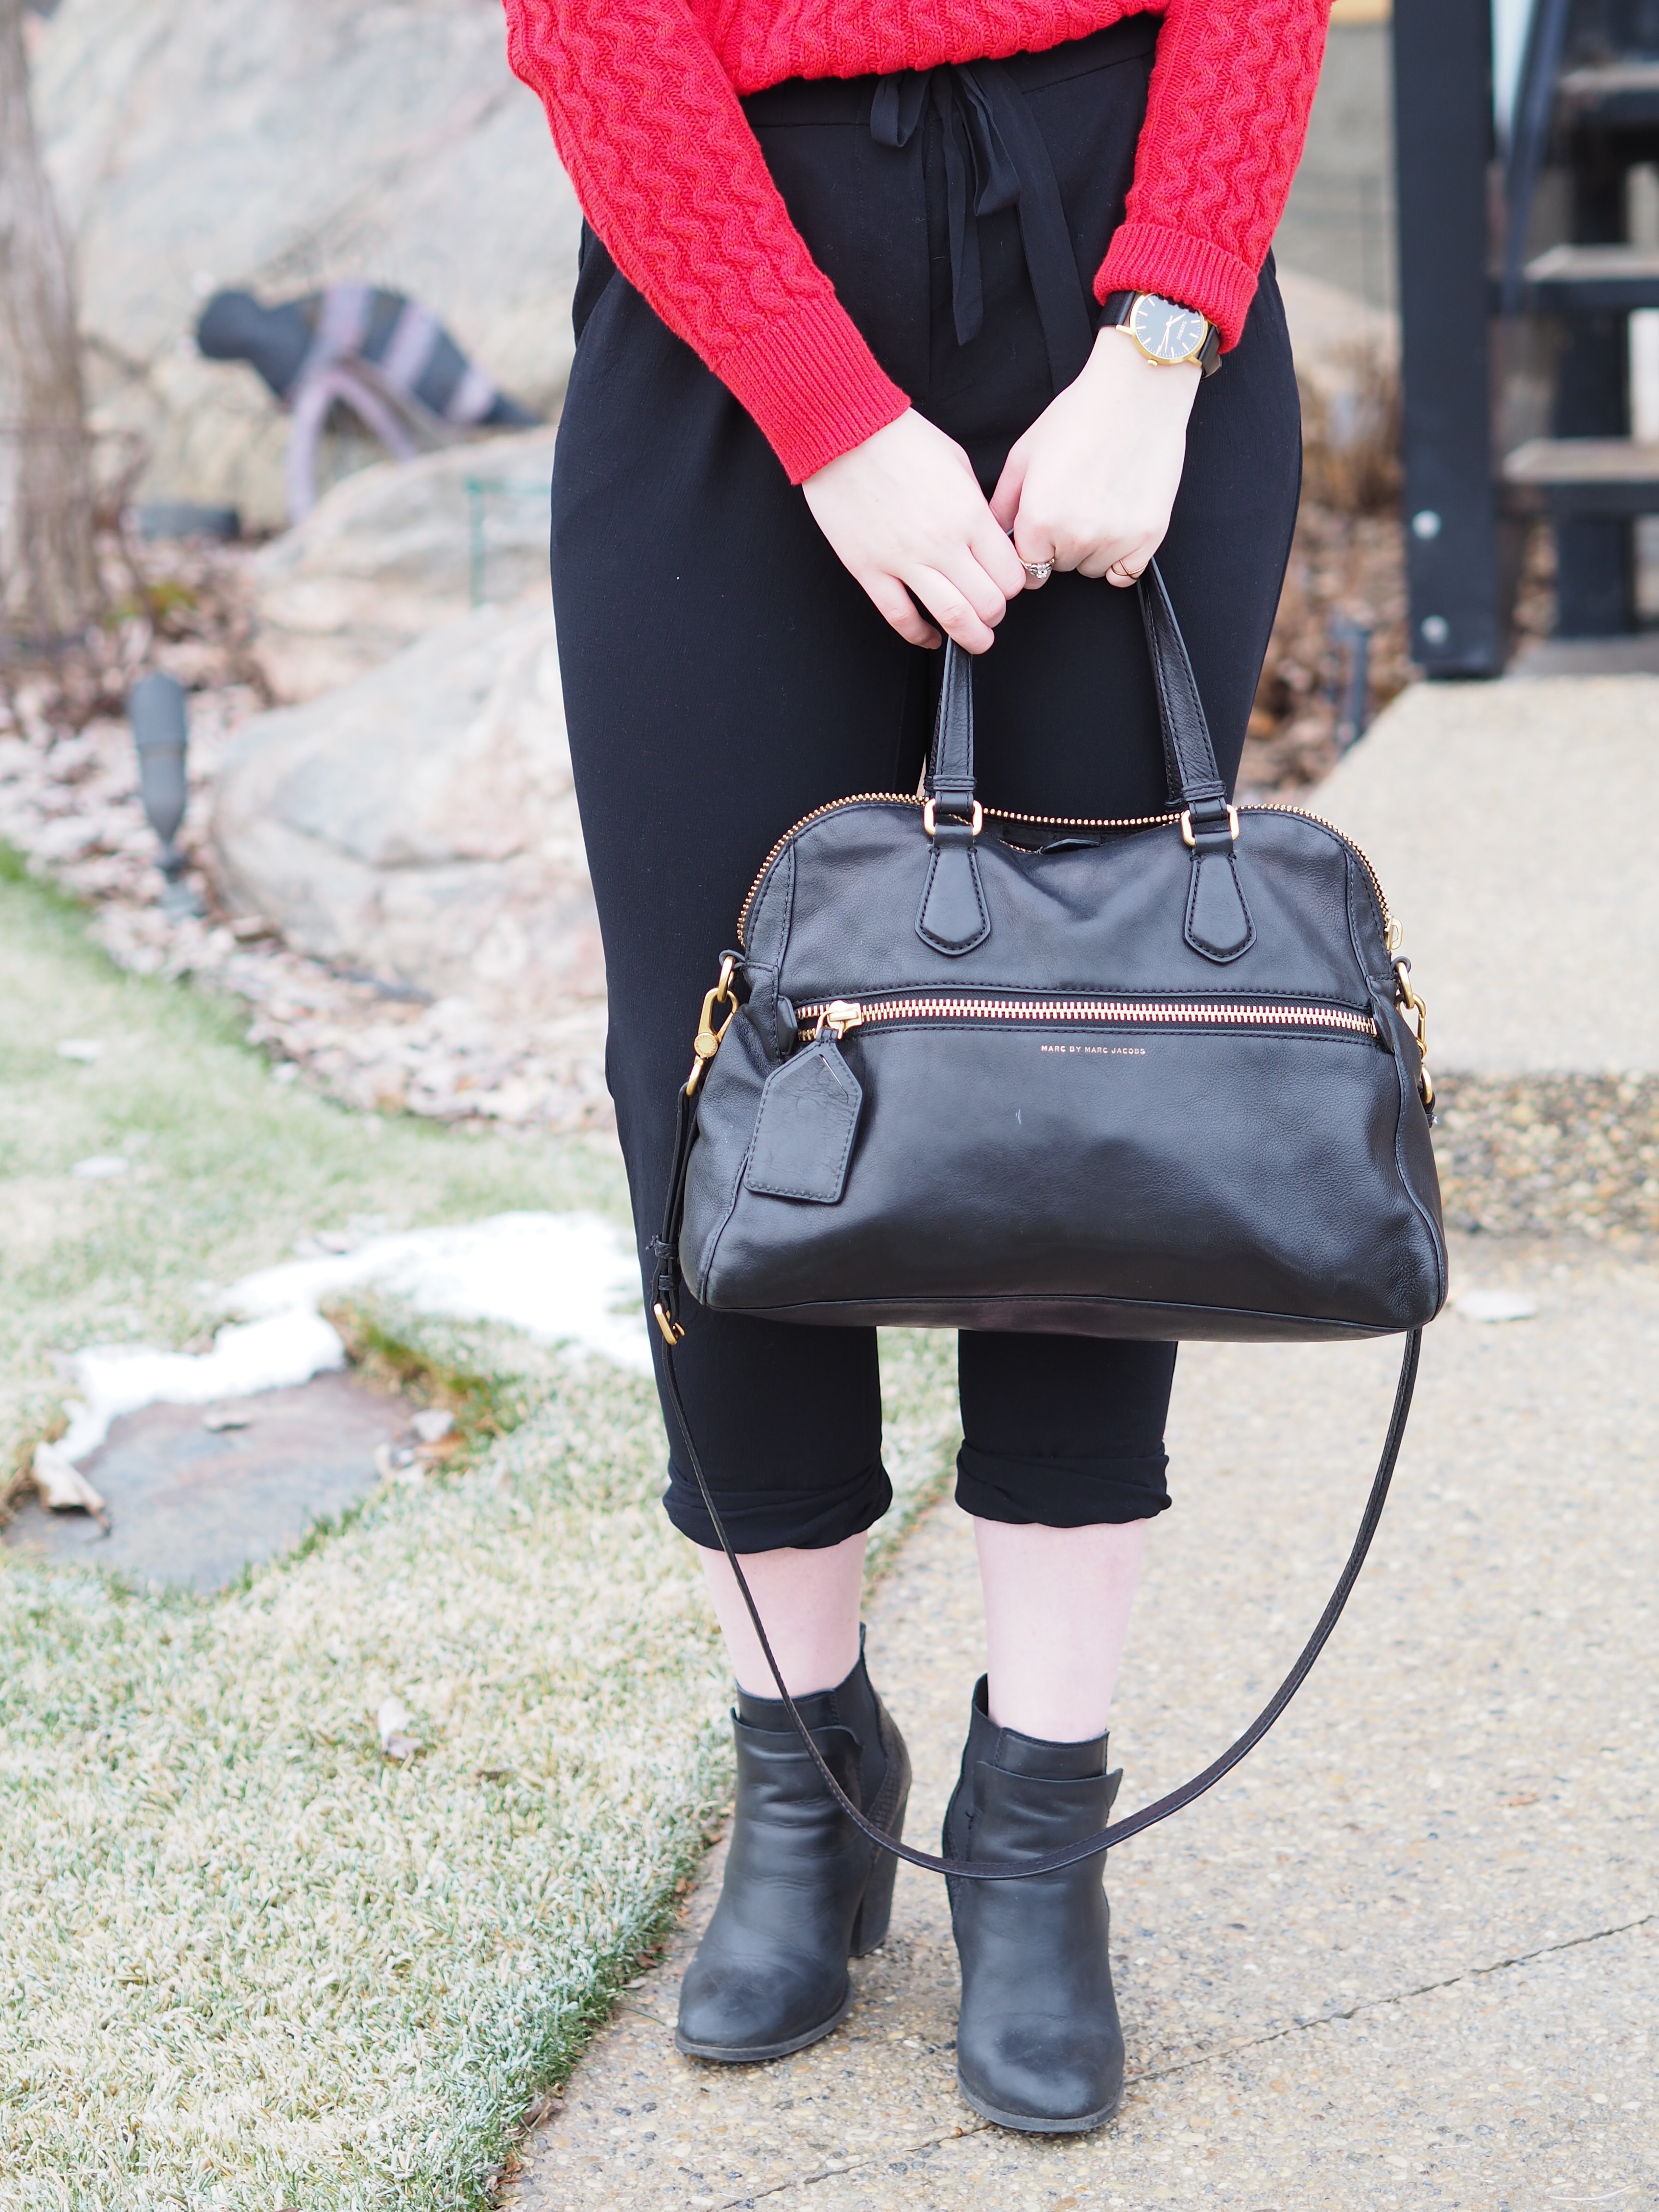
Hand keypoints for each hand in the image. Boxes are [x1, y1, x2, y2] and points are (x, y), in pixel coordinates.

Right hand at [802, 409, 1026, 652]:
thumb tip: (987, 537)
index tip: (1006, 584)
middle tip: (992, 613)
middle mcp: (941, 543)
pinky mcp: (869, 569)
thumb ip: (975, 505)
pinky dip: (920, 635)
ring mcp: (904, 560)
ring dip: (971, 637)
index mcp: (968, 514)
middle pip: (988, 603)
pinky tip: (931, 636)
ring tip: (975, 639)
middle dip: (996, 615)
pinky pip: (900, 617)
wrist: (843, 431)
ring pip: (952, 617)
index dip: (1013, 585)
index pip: (1009, 573)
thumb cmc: (899, 438)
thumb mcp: (956, 463)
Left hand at [992, 326, 1199, 587]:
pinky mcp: (1148, 537)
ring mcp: (1115, 539)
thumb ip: (1004, 503)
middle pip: (1059, 567)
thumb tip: (994, 535)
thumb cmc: (1079, 415)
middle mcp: (1076, 537)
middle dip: (1060, 545)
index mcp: (1039, 519)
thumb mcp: (1025, 454)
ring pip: (1091, 569)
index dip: (1030, 550)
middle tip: (1073, 504)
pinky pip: (1125, 573)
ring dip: (1090, 549)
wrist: (1137, 392)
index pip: (1025, 568)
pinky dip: (1120, 559)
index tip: (1040, 533)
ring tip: (1097, 505)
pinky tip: (1117, 525)